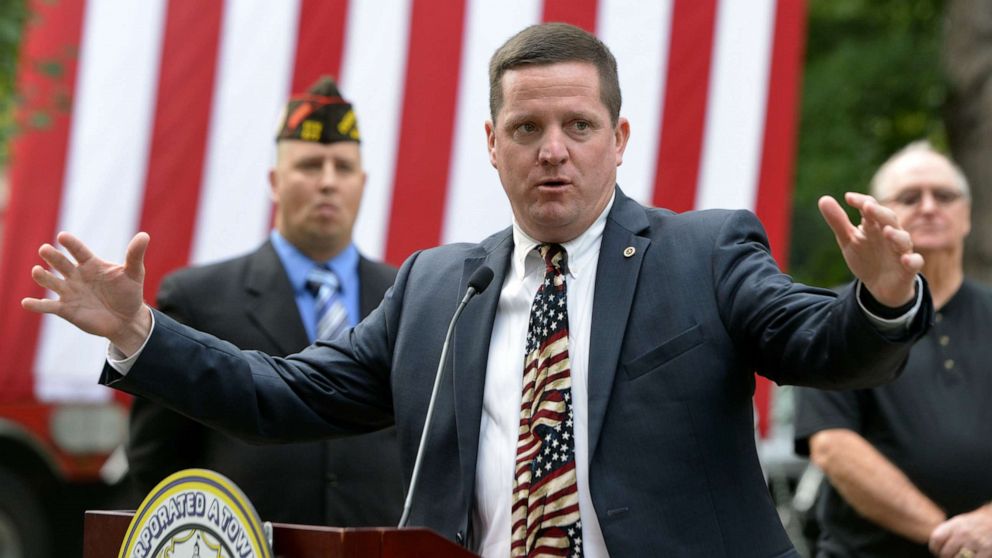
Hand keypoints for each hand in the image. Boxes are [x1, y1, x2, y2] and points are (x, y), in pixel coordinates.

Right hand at [21, 231, 152, 354]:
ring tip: (38, 271)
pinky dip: (36, 305)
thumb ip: (135, 255)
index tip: (62, 237)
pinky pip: (48, 306)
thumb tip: (144, 236)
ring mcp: (69, 292)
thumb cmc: (129, 293)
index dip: (71, 244)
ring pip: (51, 282)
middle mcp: (77, 275)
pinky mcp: (65, 309)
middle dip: (53, 257)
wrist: (126, 319)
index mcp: (91, 264)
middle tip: (45, 250)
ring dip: (43, 277)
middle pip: (61, 263)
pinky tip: (26, 303)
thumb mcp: (134, 274)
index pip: (79, 251)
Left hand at [819, 192, 923, 306]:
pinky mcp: (909, 268)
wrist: (879, 286)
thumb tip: (823, 199)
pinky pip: (915, 262)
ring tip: (886, 231)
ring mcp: (901, 250)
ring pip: (903, 239)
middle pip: (889, 219)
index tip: (848, 198)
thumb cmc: (866, 257)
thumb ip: (838, 221)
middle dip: (879, 213)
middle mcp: (891, 234)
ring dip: (896, 235)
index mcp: (875, 226)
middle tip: (868, 206)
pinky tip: (905, 259)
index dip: (861, 202)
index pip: (871, 208)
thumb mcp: (849, 240)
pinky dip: (912, 260)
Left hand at [929, 505, 991, 557]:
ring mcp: (975, 542)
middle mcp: (963, 533)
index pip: (936, 539)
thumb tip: (936, 544)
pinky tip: (974, 557)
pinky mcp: (986, 550)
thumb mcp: (961, 522)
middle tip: (952, 556)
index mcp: (955, 524)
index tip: (938, 552)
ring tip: (963, 557)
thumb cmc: (979, 523)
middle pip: (945, 552)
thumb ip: (949, 531)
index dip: (935, 548)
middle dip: (947, 557)